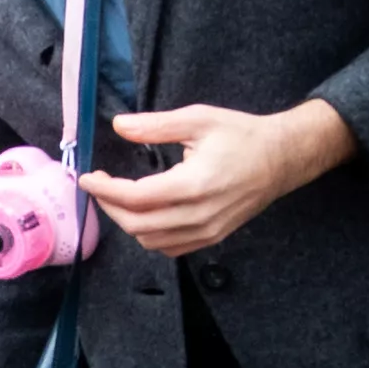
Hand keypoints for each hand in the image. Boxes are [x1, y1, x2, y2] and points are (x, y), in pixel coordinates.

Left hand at [85, 98, 351, 256]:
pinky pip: (169, 248)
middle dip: (110, 206)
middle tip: (100, 185)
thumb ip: (155, 125)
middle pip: (137, 225)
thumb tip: (120, 126)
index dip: (104, 190)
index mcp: (194, 185)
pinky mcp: (212, 238)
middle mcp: (199, 216)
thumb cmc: (242, 136)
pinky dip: (149, 235)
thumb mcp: (198, 119)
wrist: (281, 160)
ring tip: (119, 197)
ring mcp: (207, 231)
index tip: (87, 177)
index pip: (135, 198)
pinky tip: (144, 213)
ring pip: (150, 241)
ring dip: (128, 222)